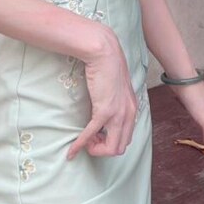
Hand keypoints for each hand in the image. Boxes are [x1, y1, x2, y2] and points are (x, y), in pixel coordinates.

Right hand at [67, 28, 137, 159]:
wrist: (104, 52)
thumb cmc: (108, 66)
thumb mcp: (117, 87)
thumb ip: (116, 101)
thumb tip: (104, 112)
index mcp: (132, 109)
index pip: (126, 138)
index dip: (110, 142)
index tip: (97, 135)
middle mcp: (129, 114)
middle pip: (120, 147)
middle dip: (103, 149)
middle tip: (90, 140)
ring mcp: (118, 114)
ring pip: (112, 148)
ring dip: (96, 149)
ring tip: (85, 142)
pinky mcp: (104, 110)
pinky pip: (91, 134)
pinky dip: (80, 144)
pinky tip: (71, 150)